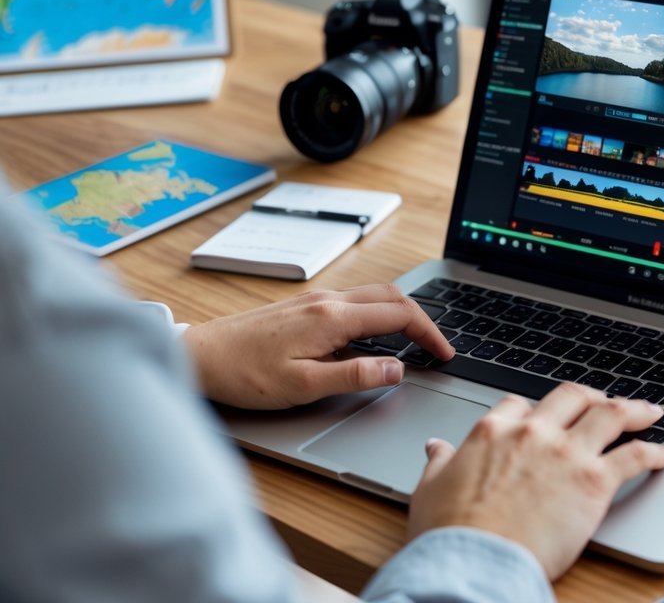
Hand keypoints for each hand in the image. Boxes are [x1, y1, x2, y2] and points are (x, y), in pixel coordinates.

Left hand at [182, 284, 454, 408]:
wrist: (200, 355)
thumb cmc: (244, 374)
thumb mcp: (303, 386)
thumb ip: (354, 376)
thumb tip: (396, 371)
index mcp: (333, 318)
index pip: (398, 316)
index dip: (429, 334)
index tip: (445, 354)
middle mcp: (328, 301)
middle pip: (392, 298)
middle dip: (422, 319)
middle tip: (437, 347)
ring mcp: (316, 300)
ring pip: (374, 296)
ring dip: (400, 313)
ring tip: (414, 341)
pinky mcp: (304, 306)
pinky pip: (354, 301)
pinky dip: (377, 314)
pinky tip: (373, 337)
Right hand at [408, 383, 663, 578]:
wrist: (475, 562)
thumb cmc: (450, 534)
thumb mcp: (431, 488)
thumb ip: (440, 463)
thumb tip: (436, 448)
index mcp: (493, 430)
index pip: (522, 404)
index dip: (539, 408)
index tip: (549, 415)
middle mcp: (534, 432)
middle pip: (573, 396)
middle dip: (592, 396)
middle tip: (604, 402)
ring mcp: (567, 453)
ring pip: (611, 413)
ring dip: (634, 409)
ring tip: (650, 411)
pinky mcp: (594, 482)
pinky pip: (634, 455)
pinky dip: (652, 452)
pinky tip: (661, 456)